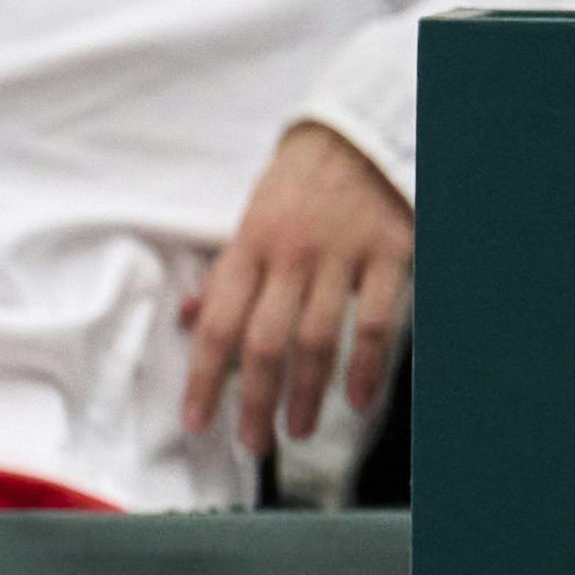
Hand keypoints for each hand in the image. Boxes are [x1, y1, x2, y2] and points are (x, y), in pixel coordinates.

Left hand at [182, 118, 413, 458]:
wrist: (359, 131)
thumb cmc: (298, 182)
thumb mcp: (250, 220)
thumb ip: (225, 274)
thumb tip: (185, 318)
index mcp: (247, 247)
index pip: (216, 323)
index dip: (203, 377)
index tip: (195, 420)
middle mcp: (289, 256)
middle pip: (263, 342)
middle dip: (254, 401)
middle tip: (251, 443)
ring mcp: (341, 256)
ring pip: (317, 339)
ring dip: (305, 393)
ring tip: (295, 430)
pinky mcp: (389, 255)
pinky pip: (377, 321)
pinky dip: (367, 367)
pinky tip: (358, 401)